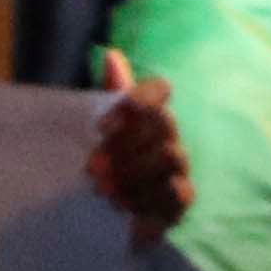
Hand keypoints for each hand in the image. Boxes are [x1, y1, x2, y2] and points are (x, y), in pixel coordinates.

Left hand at [84, 49, 189, 240]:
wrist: (103, 214)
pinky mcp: (179, 200)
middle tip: (91, 168)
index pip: (158, 90)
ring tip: (102, 190)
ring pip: (173, 156)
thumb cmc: (103, 163)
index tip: (100, 127)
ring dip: (136, 172)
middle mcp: (169, 136)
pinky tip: (123, 208)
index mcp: (148, 115)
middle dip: (127, 145)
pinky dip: (149, 200)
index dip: (135, 102)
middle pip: (165, 125)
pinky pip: (178, 194)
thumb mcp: (96, 130)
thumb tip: (112, 55)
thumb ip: (108, 96)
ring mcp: (179, 168)